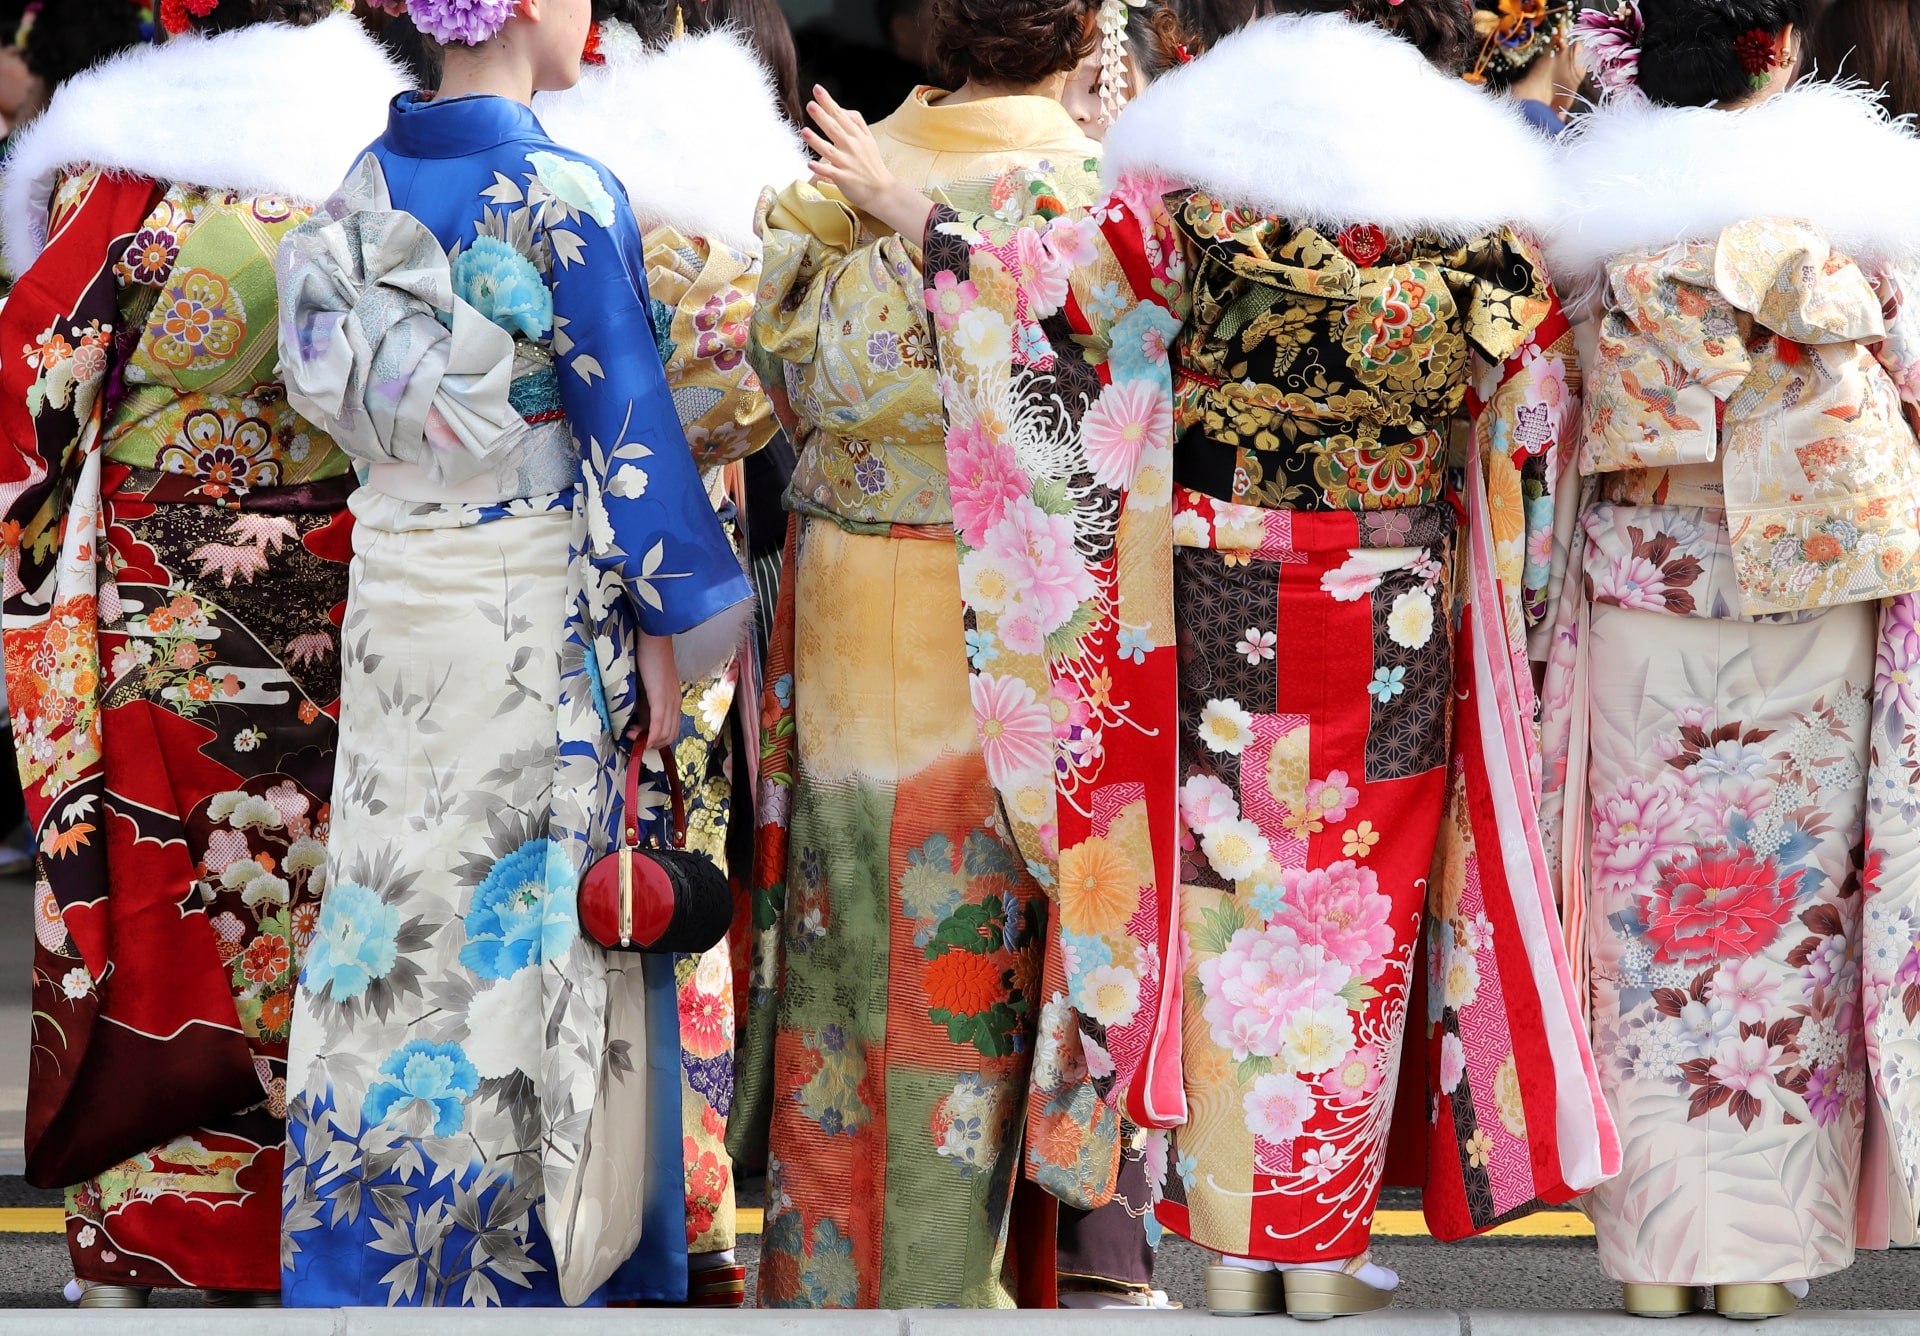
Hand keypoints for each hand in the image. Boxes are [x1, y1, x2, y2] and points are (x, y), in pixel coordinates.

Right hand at [624, 632, 681, 753]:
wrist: (652, 637)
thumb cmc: (647, 657)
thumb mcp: (648, 685)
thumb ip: (645, 701)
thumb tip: (637, 717)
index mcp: (673, 699)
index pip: (671, 729)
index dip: (655, 738)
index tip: (637, 733)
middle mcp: (675, 702)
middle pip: (670, 735)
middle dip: (652, 742)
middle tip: (632, 735)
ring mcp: (670, 700)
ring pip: (666, 732)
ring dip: (649, 740)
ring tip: (631, 733)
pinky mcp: (661, 696)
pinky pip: (659, 723)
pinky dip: (651, 735)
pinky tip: (641, 738)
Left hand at [802, 84, 934, 242]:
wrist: (882, 190)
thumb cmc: (872, 163)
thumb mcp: (868, 139)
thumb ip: (856, 123)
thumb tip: (843, 110)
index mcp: (857, 136)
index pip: (841, 115)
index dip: (828, 103)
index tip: (817, 90)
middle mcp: (852, 147)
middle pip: (835, 129)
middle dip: (823, 117)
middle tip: (810, 105)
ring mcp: (848, 163)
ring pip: (830, 150)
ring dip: (817, 141)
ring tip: (804, 131)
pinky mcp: (844, 179)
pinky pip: (831, 173)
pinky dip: (821, 168)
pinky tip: (810, 164)